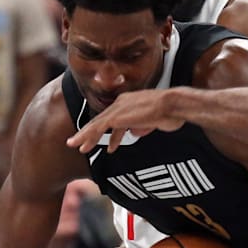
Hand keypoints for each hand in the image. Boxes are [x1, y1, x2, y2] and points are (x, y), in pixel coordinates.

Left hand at [65, 90, 183, 153]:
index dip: (111, 132)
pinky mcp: (116, 116)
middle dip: (90, 132)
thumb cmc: (171, 113)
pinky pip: (98, 128)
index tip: (110, 144)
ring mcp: (118, 108)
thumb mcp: (155, 121)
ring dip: (85, 135)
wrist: (173, 105)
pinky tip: (83, 145)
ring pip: (96, 123)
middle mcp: (122, 103)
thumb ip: (143, 126)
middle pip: (102, 119)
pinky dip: (88, 136)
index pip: (115, 118)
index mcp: (130, 102)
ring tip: (75, 145)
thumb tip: (135, 132)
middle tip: (80, 142)